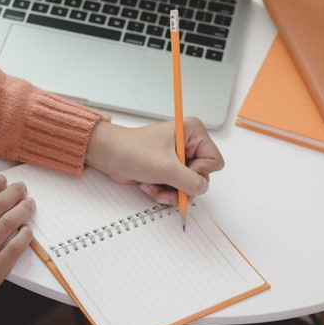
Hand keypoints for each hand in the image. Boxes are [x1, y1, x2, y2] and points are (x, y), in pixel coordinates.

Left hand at [86, 117, 223, 204]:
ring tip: (155, 186)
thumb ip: (190, 181)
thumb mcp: (166, 167)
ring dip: (171, 192)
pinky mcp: (170, 170)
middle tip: (166, 185)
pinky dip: (164, 192)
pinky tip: (151, 185)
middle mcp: (189, 144)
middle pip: (202, 177)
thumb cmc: (132, 150)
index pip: (214, 161)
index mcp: (194, 132)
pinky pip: (178, 189)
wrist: (110, 156)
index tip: (180, 171)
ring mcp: (179, 158)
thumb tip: (202, 188)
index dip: (199, 172)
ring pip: (189, 186)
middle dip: (182, 186)